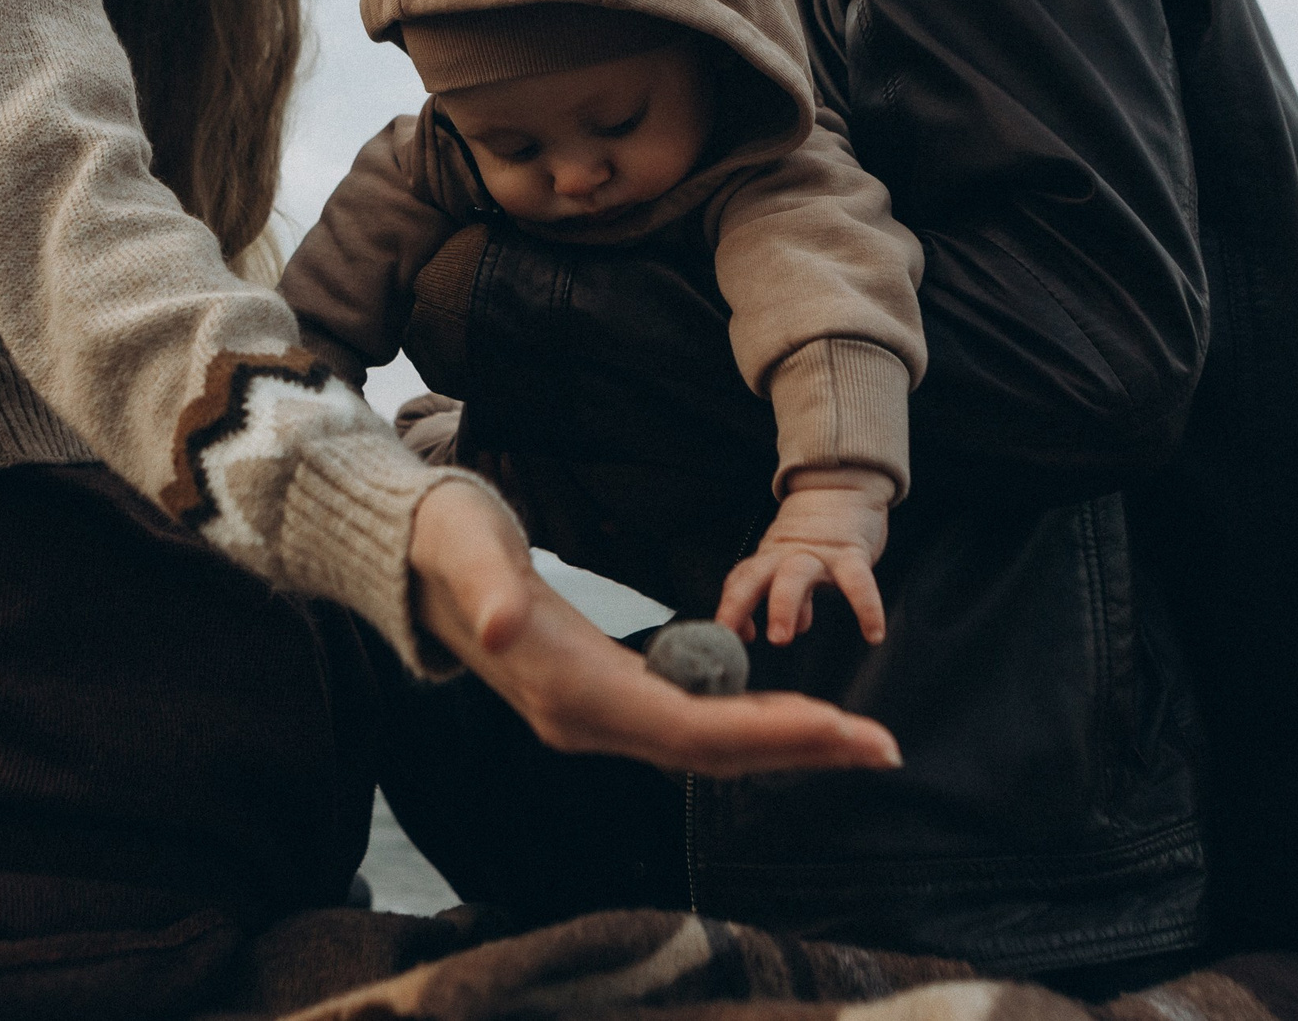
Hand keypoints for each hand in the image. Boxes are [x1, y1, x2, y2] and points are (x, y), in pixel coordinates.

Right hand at [407, 480, 899, 776]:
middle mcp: (585, 721)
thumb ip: (487, 587)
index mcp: (568, 691)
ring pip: (705, 748)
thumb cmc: (446, 543)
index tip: (845, 729)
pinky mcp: (601, 699)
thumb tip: (502, 626)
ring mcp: (593, 717)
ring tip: (857, 740)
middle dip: (800, 751)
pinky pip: (689, 728)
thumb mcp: (465, 546)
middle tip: (886, 748)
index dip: (770, 734)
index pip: (689, 730)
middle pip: (710, 754)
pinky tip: (792, 721)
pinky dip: (748, 728)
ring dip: (783, 746)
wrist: (411, 562)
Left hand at [715, 468, 893, 646]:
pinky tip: (874, 634)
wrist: (842, 484)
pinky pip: (858, 582)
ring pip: (793, 576)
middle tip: (736, 637)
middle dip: (740, 606)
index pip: (740, 580)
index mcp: (770, 557)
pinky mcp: (851, 552)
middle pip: (754, 576)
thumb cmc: (815, 532)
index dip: (730, 607)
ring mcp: (818, 553)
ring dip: (783, 607)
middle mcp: (787, 555)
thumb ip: (789, 593)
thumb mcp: (793, 559)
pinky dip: (867, 608)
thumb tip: (795, 627)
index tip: (728, 634)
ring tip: (781, 639)